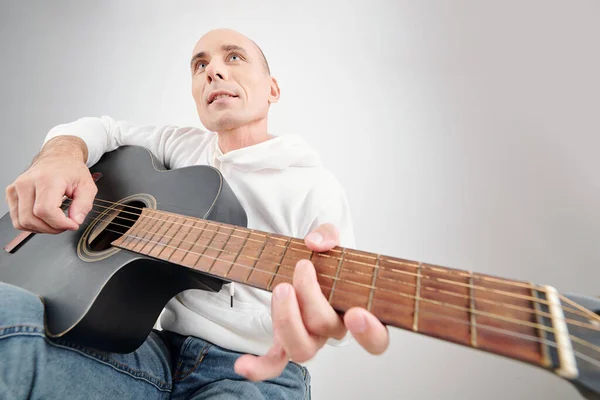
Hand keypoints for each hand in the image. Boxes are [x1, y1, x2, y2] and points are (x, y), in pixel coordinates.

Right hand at [5, 138, 96, 233]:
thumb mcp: (87, 186)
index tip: (72, 224)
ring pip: (23, 222)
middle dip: (53, 228)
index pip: (45, 210)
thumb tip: (75, 220)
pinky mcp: (11, 194)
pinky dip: (32, 225)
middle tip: (66, 224)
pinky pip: (18, 220)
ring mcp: (16, 188)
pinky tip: (45, 219)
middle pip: (32, 219)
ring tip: (56, 221)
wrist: (58, 158)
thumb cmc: (71, 170)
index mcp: (46, 179)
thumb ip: (84, 205)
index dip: (60, 223)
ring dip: (42, 228)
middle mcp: (27, 182)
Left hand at [234, 223, 389, 380]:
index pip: (377, 339)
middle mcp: (334, 331)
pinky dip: (259, 367)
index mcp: (357, 312)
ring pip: (302, 348)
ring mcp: (309, 339)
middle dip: (312, 297)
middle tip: (303, 267)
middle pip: (327, 328)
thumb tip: (316, 242)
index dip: (369, 332)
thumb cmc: (324, 261)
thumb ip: (328, 234)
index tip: (355, 313)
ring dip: (287, 319)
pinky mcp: (284, 342)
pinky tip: (242, 364)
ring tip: (281, 288)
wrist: (304, 266)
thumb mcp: (330, 239)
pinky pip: (274, 363)